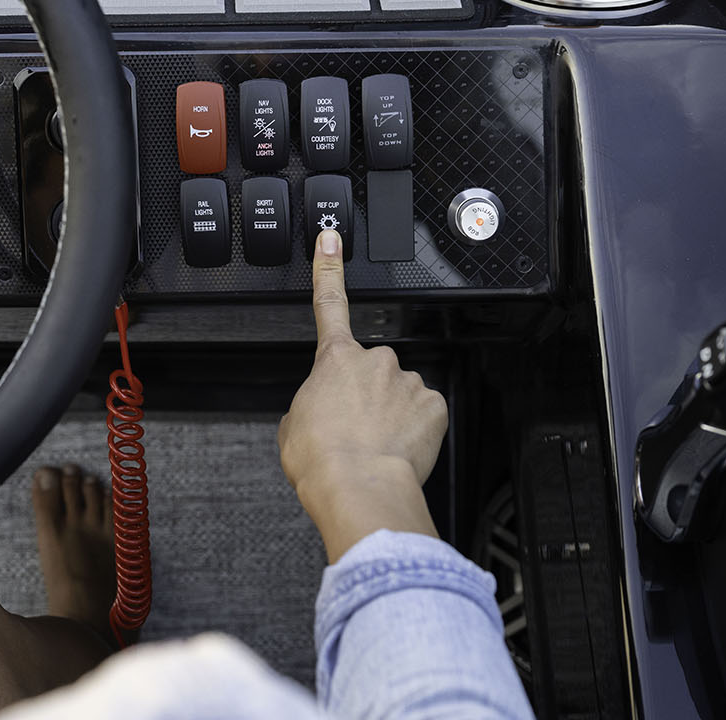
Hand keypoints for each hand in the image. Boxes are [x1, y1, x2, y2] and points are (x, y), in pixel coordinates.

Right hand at [278, 228, 448, 560]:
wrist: (358, 486)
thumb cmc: (321, 459)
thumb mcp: (292, 426)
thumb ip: (310, 403)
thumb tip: (322, 410)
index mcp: (334, 359)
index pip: (329, 303)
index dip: (328, 268)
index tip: (331, 239)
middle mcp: (375, 360)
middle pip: (371, 370)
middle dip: (365, 393)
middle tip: (353, 429)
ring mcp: (407, 380)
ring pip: (399, 392)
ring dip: (390, 414)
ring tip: (374, 445)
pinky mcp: (433, 404)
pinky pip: (424, 412)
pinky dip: (414, 429)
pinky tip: (398, 448)